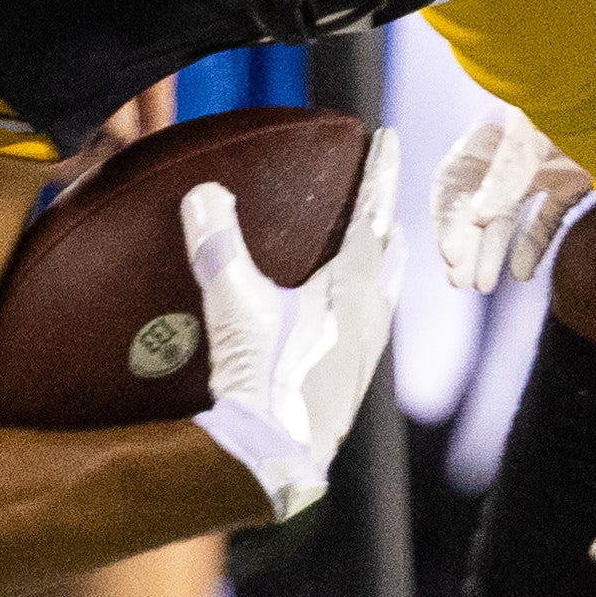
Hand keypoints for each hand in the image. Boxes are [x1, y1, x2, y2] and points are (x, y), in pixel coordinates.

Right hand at [181, 130, 401, 521]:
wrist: (275, 460)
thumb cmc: (263, 381)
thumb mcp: (235, 308)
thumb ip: (219, 248)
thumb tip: (206, 193)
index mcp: (352, 288)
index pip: (373, 214)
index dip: (380, 172)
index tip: (390, 136)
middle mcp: (371, 316)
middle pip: (390, 251)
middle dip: (387, 216)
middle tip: (383, 190)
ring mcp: (365, 353)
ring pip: (387, 291)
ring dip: (383, 260)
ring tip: (379, 244)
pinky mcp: (351, 382)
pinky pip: (370, 324)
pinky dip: (366, 300)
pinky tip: (347, 314)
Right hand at [433, 105, 591, 289]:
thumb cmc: (579, 103)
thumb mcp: (538, 135)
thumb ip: (510, 173)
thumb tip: (479, 217)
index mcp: (493, 134)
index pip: (456, 182)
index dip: (450, 220)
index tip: (452, 257)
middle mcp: (512, 153)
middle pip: (480, 205)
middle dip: (470, 244)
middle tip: (462, 282)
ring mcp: (543, 168)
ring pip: (509, 218)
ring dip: (494, 250)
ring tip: (484, 286)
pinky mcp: (571, 182)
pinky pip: (546, 219)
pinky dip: (533, 245)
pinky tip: (521, 274)